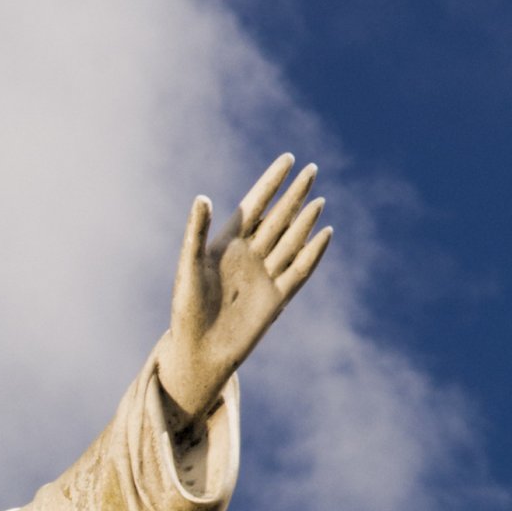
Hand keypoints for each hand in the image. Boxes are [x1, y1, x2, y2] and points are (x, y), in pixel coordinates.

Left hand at [153, 153, 332, 425]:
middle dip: (293, 194)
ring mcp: (265, 274)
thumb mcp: (188, 268)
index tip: (287, 158)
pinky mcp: (277, 297)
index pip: (255, 204)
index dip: (271, 181)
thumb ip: (196, 233)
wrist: (199, 351)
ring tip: (318, 199)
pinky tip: (325, 234)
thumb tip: (202, 198)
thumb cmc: (186, 309)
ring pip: (291, 240)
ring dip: (305, 220)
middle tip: (312, 169)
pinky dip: (313, 253)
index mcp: (226, 243)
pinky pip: (299, 270)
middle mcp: (249, 255)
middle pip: (277, 217)